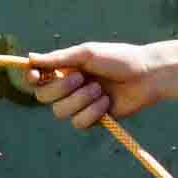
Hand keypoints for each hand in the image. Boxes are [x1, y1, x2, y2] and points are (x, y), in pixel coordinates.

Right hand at [19, 41, 169, 127]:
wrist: (147, 76)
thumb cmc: (118, 59)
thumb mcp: (87, 54)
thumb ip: (59, 59)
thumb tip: (30, 57)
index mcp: (65, 69)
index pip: (37, 78)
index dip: (32, 78)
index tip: (35, 75)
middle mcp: (68, 88)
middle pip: (43, 97)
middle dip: (60, 89)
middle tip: (81, 78)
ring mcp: (80, 105)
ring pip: (60, 112)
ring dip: (80, 100)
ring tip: (100, 90)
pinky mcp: (92, 120)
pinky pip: (78, 123)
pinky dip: (92, 112)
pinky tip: (106, 102)